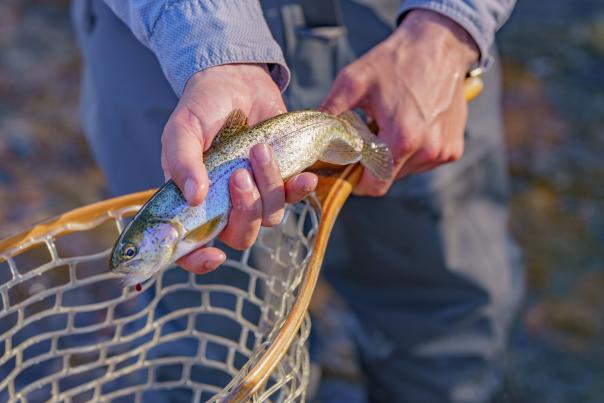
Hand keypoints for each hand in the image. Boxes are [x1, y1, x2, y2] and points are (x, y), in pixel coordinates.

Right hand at [161, 64, 317, 272]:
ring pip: (269, 217)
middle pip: (240, 235)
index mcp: (193, 199)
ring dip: (268, 187)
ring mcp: (254, 193)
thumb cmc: (202, 106)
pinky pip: (293, 199)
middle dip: (244, 210)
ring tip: (259, 150)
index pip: (192, 245)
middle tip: (240, 174)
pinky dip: (299, 189)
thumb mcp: (183, 128)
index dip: (198, 260)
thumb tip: (194, 198)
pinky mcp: (280, 179)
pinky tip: (303, 176)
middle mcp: (224, 203)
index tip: (212, 257)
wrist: (236, 79)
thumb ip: (182, 161)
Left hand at [321, 10, 478, 195]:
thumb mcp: (354, 81)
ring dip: (394, 157)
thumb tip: (307, 136)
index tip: (349, 167)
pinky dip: (413, 151)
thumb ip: (329, 112)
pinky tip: (411, 125)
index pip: (374, 186)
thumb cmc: (395, 61)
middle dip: (374, 164)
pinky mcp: (453, 149)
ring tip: (391, 126)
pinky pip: (424, 162)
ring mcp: (443, 152)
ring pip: (406, 171)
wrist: (440, 45)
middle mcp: (427, 151)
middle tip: (369, 135)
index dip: (358, 181)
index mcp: (402, 139)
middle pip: (389, 178)